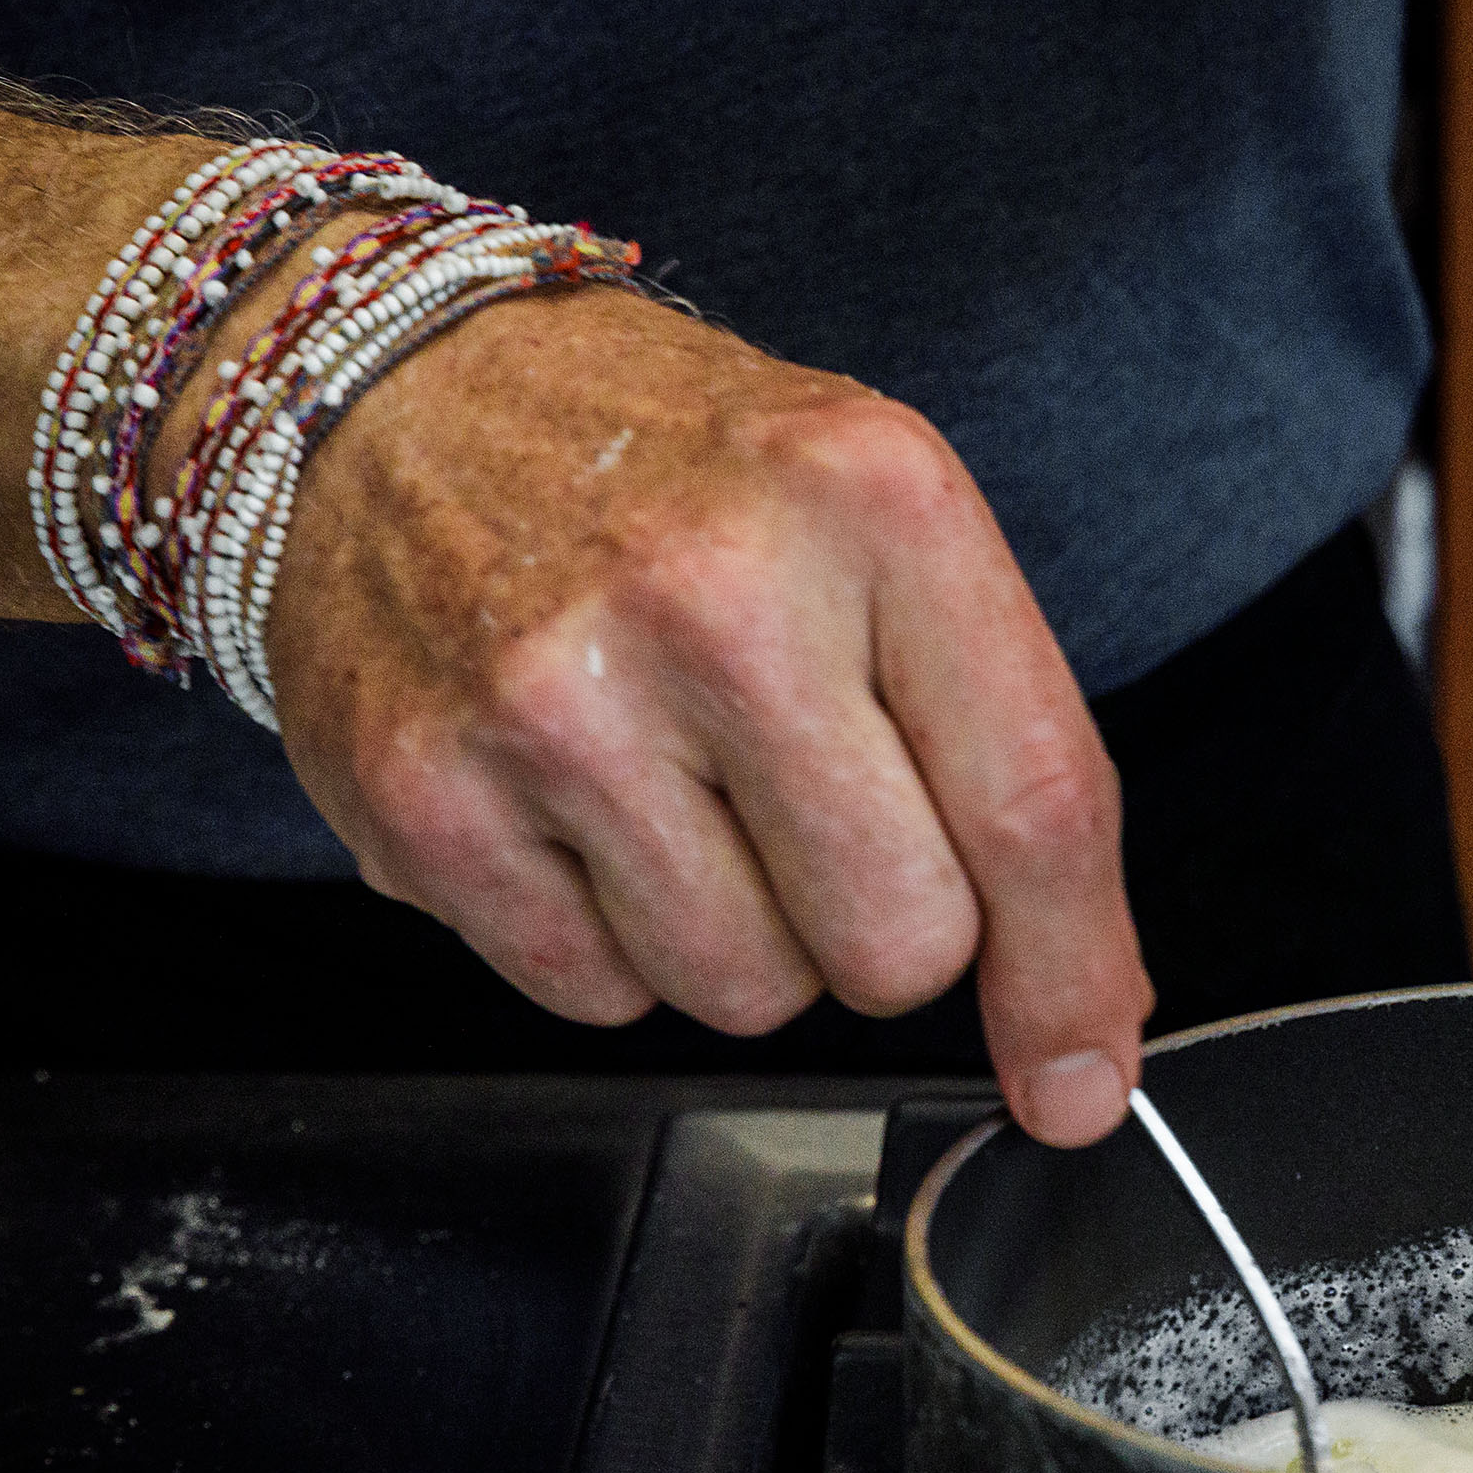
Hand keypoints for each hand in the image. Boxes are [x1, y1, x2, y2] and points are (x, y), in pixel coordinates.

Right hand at [258, 285, 1153, 1143]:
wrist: (392, 397)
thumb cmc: (667, 470)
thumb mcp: (881, 521)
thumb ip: (1007, 744)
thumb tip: (1079, 1016)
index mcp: (872, 502)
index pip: (1032, 806)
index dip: (1070, 975)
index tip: (1080, 1076)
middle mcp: (715, 594)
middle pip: (895, 947)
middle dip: (880, 927)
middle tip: (817, 812)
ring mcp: (555, 701)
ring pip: (745, 996)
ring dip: (739, 935)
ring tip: (681, 786)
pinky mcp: (427, 797)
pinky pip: (597, 998)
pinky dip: (609, 938)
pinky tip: (581, 808)